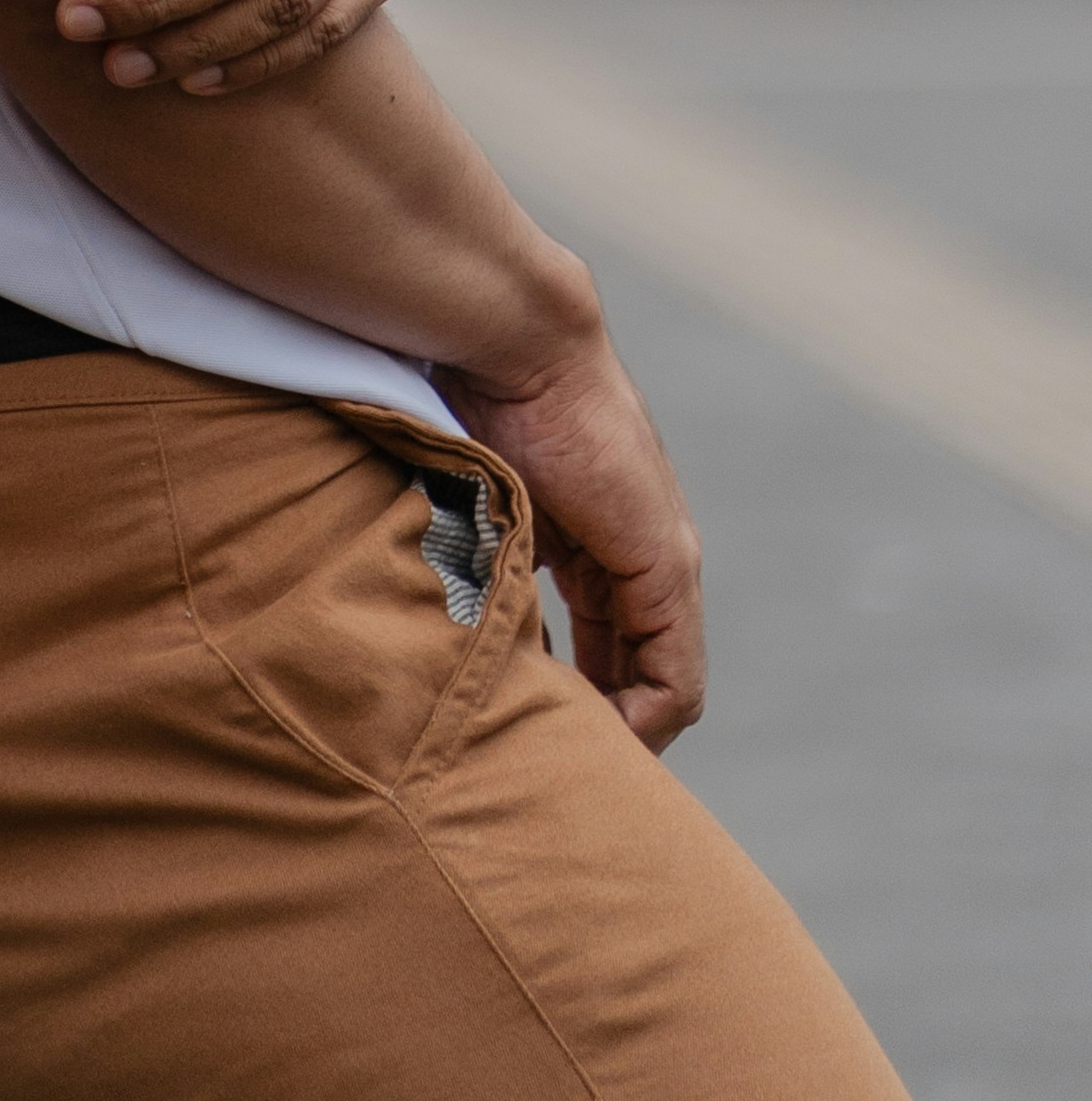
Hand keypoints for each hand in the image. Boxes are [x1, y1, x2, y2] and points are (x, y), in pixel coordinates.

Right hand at [441, 321, 706, 752]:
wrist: (514, 339)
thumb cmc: (475, 397)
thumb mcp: (475, 497)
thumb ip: (479, 551)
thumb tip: (426, 610)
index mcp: (599, 537)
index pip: (611, 642)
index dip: (582, 694)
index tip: (533, 725)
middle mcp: (644, 554)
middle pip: (639, 669)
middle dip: (603, 719)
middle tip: (556, 762)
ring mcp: (663, 561)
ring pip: (661, 680)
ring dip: (620, 727)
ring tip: (571, 762)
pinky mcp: (666, 566)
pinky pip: (673, 676)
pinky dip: (640, 717)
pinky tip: (595, 738)